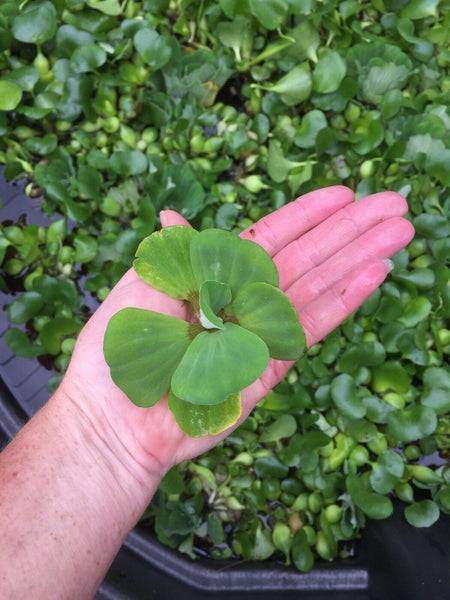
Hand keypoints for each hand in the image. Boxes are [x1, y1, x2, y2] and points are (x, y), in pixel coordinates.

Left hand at [60, 186, 413, 485]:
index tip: (345, 193)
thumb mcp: (143, 286)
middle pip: (307, 256)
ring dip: (360, 256)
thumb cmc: (122, 348)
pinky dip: (346, 300)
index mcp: (213, 276)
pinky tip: (377, 273)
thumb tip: (172, 211)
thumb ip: (173, 252)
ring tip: (401, 230)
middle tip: (395, 202)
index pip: (270, 236)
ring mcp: (261, 333)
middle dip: (350, 228)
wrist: (117, 420)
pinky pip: (313, 326)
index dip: (308, 214)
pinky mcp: (271, 366)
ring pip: (320, 285)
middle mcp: (244, 301)